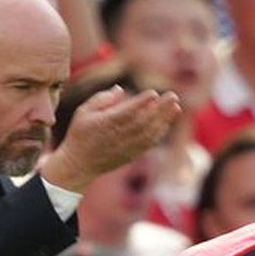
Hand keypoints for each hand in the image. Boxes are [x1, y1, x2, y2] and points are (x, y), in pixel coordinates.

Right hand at [41, 87, 180, 192]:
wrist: (79, 166)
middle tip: (173, 96)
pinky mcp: (131, 155)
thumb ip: (102, 99)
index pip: (127, 112)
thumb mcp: (83, 112)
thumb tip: (121, 89)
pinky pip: (148, 143)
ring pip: (149, 133)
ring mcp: (126, 147)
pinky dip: (159, 132)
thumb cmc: (80, 135)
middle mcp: (118, 136)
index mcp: (106, 124)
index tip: (153, 93)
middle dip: (160, 108)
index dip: (141, 103)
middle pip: (143, 121)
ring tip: (176, 107)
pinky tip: (167, 122)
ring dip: (164, 120)